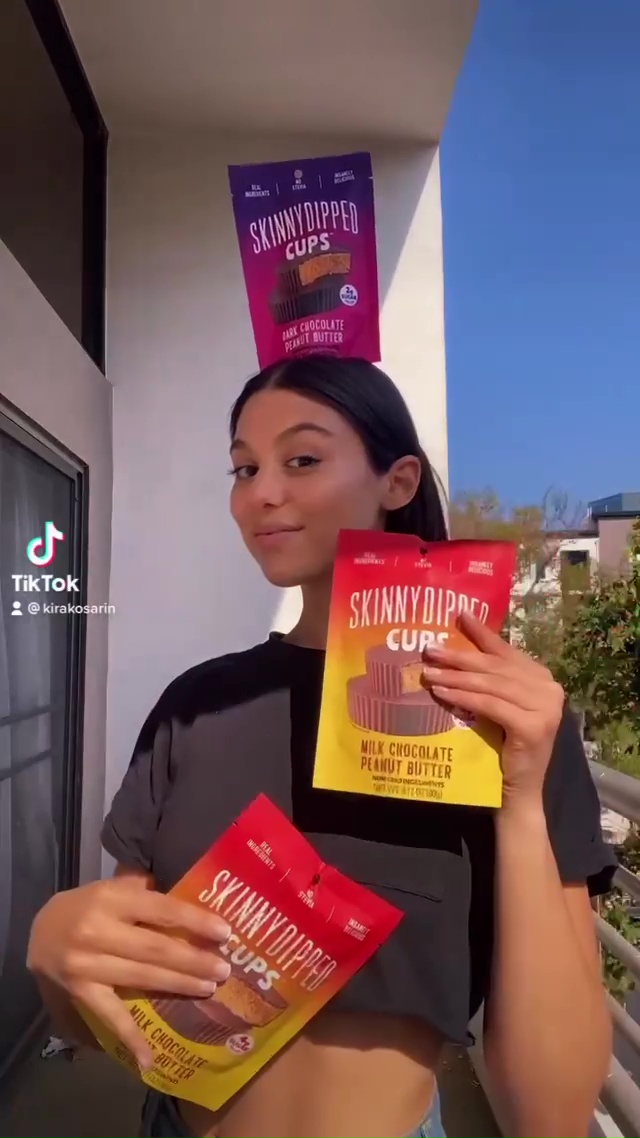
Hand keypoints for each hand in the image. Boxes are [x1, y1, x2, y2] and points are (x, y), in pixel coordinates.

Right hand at [27, 875, 231, 1068]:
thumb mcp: (113, 887)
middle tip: (223, 969)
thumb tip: (193, 890)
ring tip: (208, 988)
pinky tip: (151, 1057)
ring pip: (142, 978)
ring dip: (178, 985)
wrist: (38, 932)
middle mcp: (98, 930)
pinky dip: (131, 1038)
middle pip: (155, 948)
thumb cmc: (88, 906)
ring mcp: (87, 964)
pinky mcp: (80, 992)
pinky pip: (111, 1016)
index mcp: (112, 898)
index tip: (224, 932)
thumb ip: (146, 888)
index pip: (162, 909)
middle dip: (193, 960)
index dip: (195, 921)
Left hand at [422, 611, 564, 806]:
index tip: (459, 617)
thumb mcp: (498, 705)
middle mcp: (549, 688)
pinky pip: (490, 705)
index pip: (506, 651)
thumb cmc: (504, 746)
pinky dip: (463, 697)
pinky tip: (442, 693)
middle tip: (430, 650)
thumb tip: (454, 650)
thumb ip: (490, 680)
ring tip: (429, 673)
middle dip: (459, 657)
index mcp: (542, 678)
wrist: (518, 790)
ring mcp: (546, 708)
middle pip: (495, 667)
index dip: (482, 633)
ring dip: (456, 677)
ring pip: (490, 685)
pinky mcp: (533, 726)